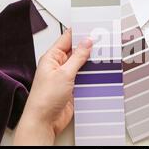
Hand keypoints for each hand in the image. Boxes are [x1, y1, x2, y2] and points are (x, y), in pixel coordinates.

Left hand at [14, 29, 92, 145]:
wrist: (44, 121)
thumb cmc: (44, 98)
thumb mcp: (64, 73)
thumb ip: (77, 57)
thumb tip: (86, 42)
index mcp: (52, 57)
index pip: (67, 39)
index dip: (80, 32)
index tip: (93, 28)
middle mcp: (58, 66)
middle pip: (76, 51)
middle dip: (89, 47)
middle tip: (103, 42)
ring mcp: (66, 77)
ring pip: (82, 65)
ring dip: (92, 62)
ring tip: (105, 56)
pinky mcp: (73, 88)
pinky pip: (85, 78)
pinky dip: (92, 75)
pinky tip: (100, 72)